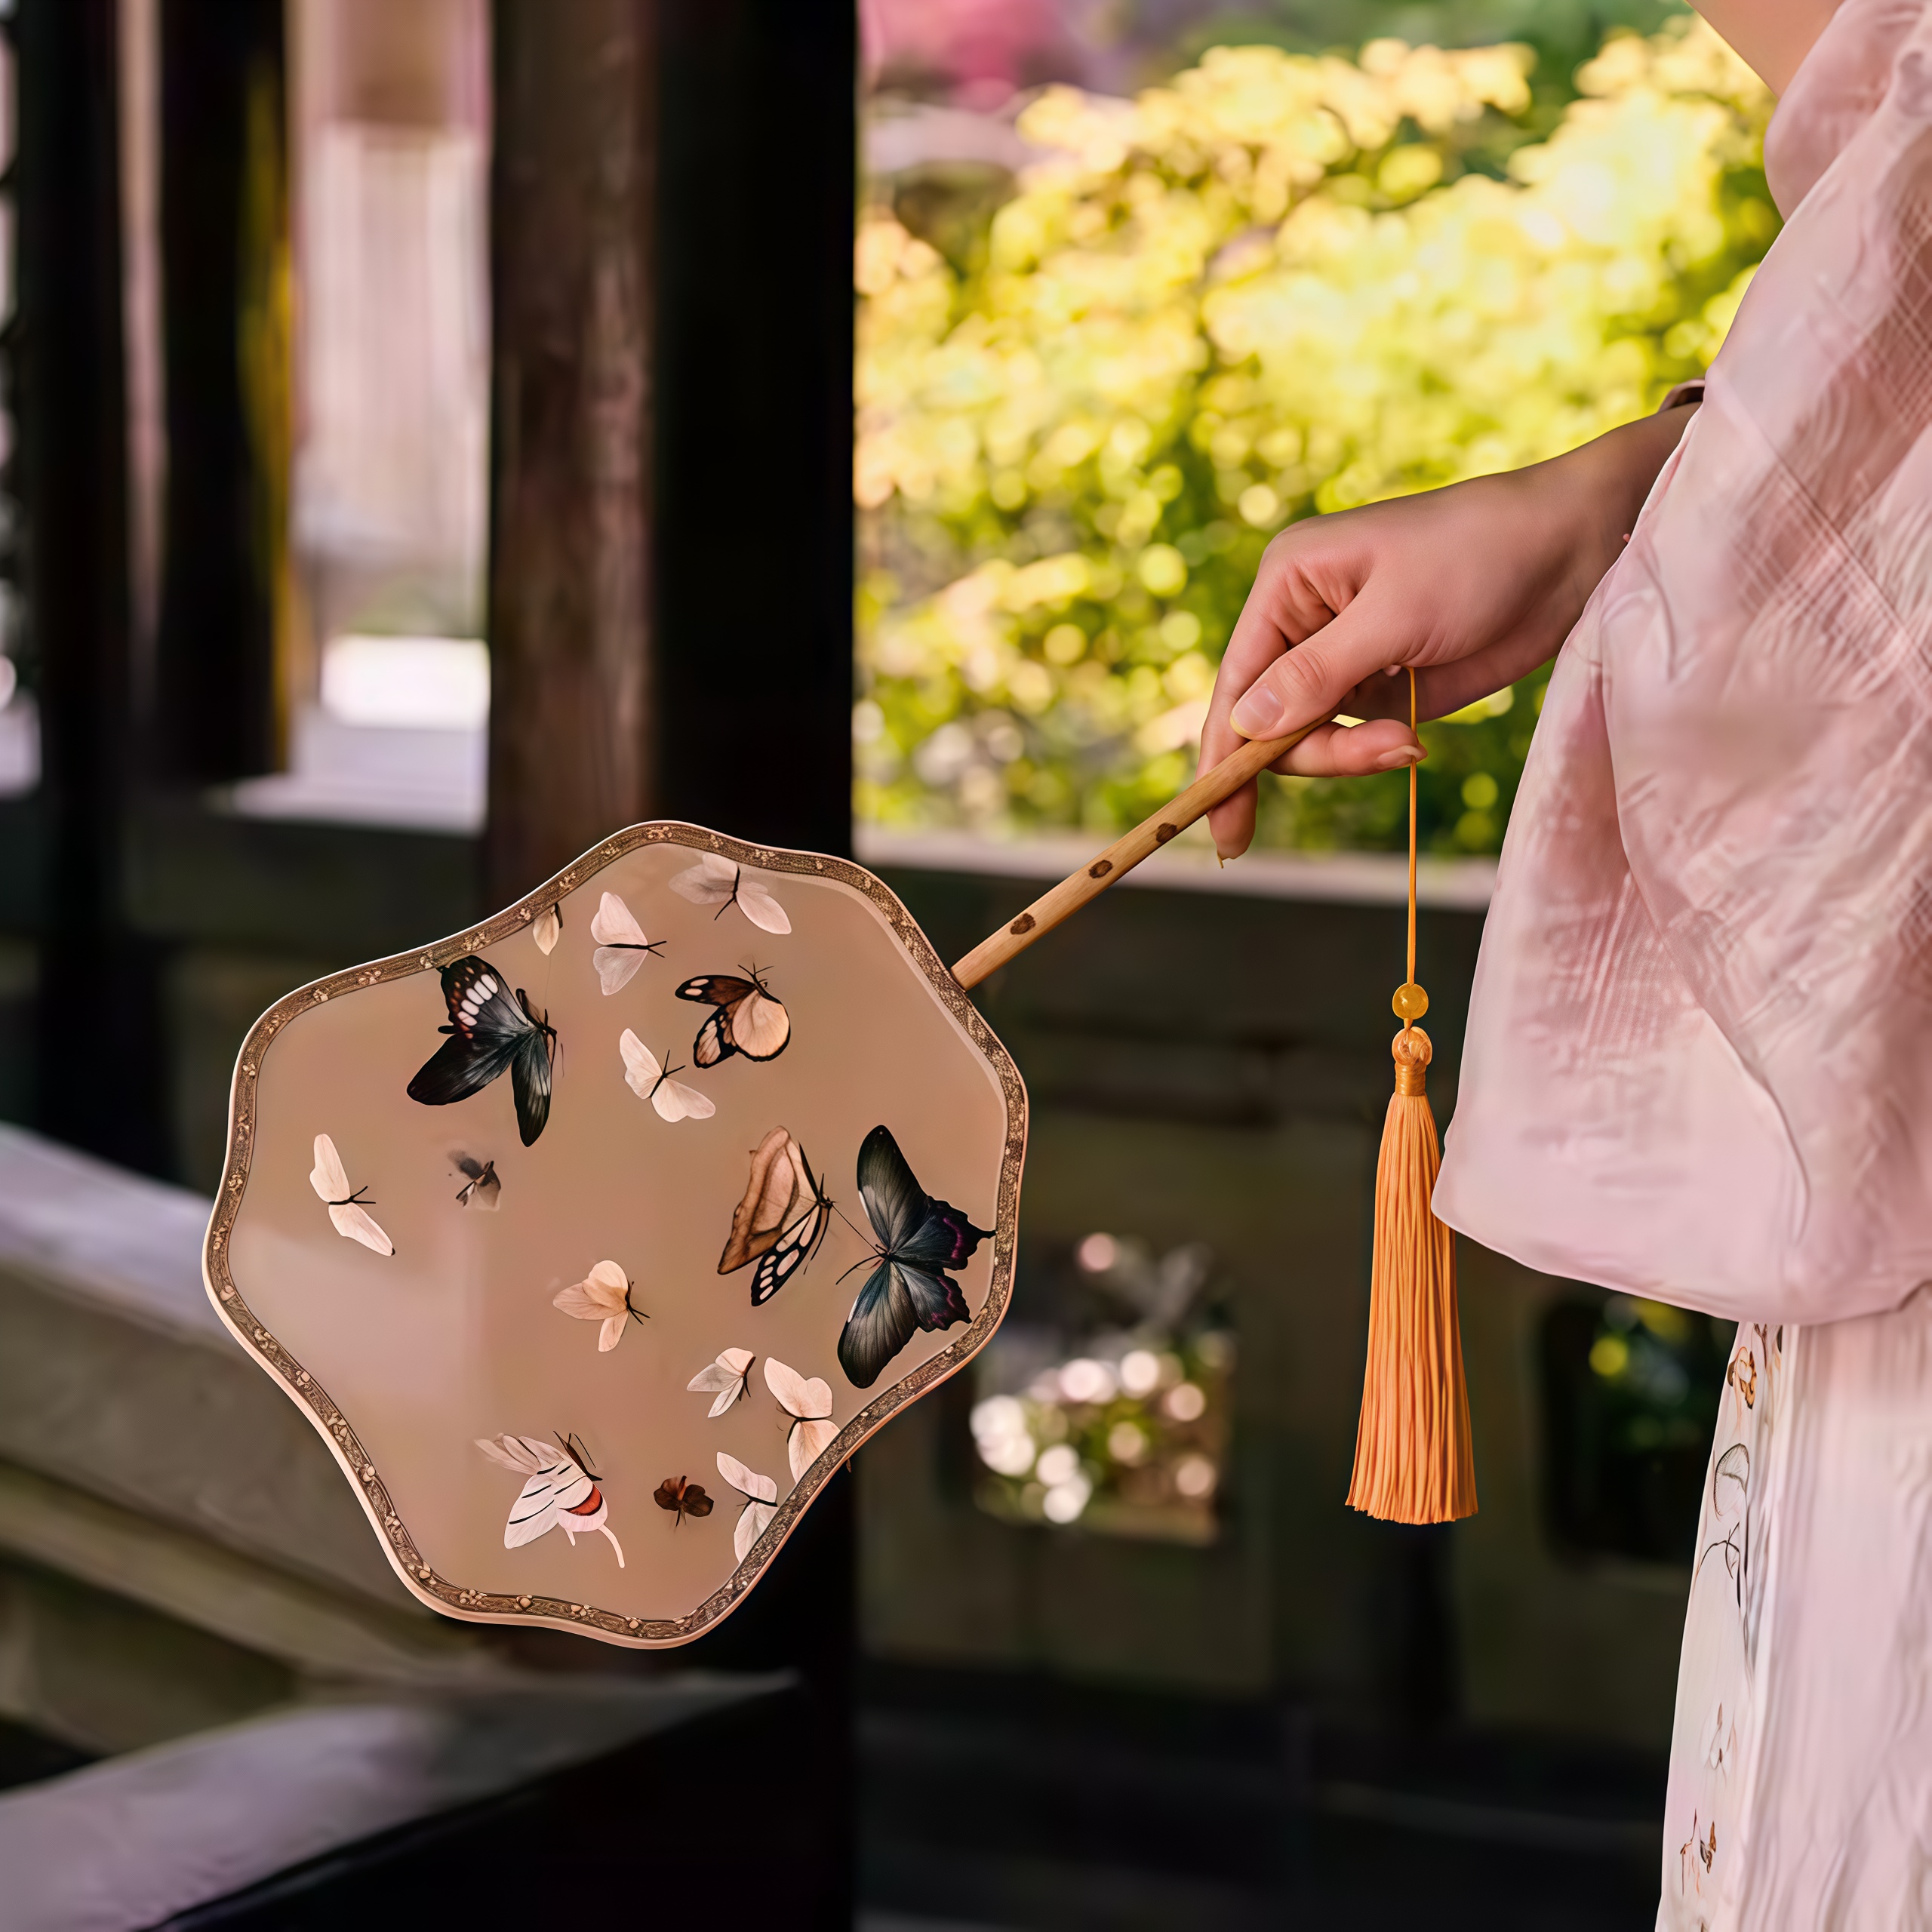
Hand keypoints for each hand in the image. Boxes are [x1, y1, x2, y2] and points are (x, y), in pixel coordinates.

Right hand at [1200, 405, 1697, 857]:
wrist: (1573, 548)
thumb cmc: (1480, 554)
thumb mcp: (1396, 614)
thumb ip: (1318, 674)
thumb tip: (1246, 725)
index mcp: (1289, 583)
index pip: (1236, 681)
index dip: (1224, 753)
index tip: (1217, 822)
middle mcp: (1305, 620)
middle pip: (1268, 720)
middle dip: (1312, 752)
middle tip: (1379, 754)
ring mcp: (1345, 656)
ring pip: (1310, 737)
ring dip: (1351, 755)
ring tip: (1408, 744)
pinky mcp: (1384, 684)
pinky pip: (1352, 739)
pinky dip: (1375, 752)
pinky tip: (1414, 741)